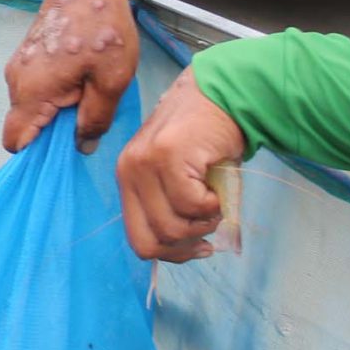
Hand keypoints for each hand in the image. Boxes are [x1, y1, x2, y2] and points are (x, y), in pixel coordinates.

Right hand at [2, 0, 136, 153]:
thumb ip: (96, 119)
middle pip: (24, 125)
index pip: (15, 141)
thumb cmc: (103, 28)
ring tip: (88, 94)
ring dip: (54, 110)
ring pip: (30, 106)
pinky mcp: (27, 56)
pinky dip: (53, 94)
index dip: (35, 156)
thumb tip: (82, 145)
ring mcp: (19, 67)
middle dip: (51, 131)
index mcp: (33, 92)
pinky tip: (80, 79)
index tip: (64, 154)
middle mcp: (17, 82)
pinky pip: (34, 88)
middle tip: (87, 120)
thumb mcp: (111, 81)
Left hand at [116, 69, 245, 262]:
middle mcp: (129, 172)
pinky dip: (213, 205)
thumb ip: (172, 209)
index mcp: (128, 181)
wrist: (221, 96)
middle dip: (188, 244)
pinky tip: (218, 187)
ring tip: (215, 200)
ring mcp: (145, 163)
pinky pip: (191, 205)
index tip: (199, 247)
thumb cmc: (206, 142)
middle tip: (211, 224)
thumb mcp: (180, 179)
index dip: (171, 253)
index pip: (138, 240)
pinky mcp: (167, 156)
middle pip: (151, 241)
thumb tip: (184, 248)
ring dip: (204, 223)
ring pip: (172, 226)